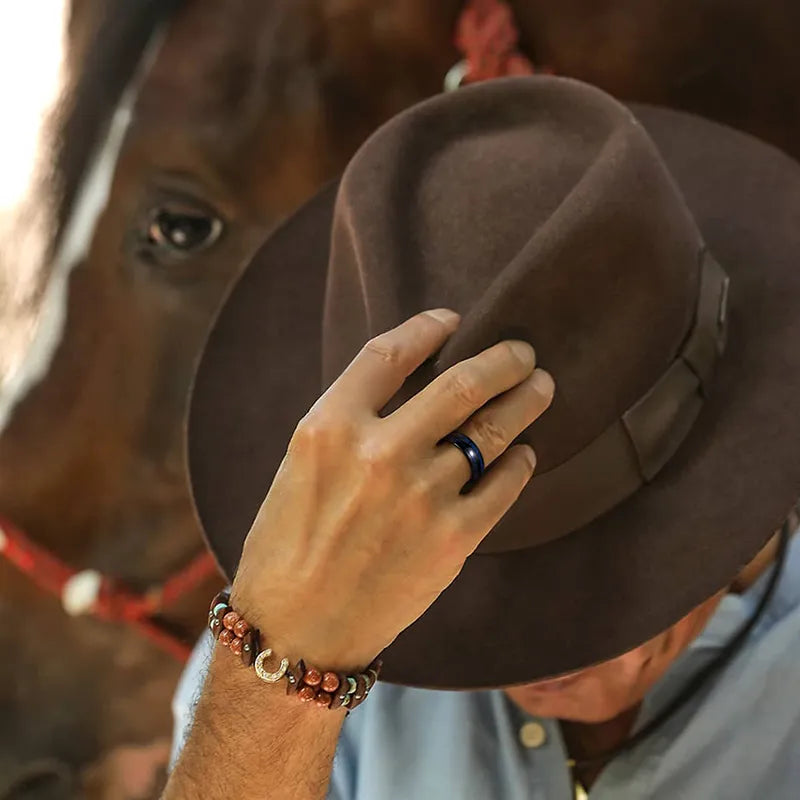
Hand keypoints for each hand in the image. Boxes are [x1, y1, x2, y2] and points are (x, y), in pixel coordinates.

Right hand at [232, 309, 554, 670]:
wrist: (297, 629)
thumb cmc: (288, 546)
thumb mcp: (301, 466)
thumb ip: (351, 423)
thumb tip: (412, 390)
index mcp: (329, 427)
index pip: (390, 353)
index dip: (427, 328)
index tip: (452, 320)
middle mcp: (378, 453)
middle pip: (461, 383)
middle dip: (503, 359)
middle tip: (523, 352)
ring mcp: (420, 496)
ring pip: (492, 431)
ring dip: (525, 402)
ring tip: (541, 388)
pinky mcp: (452, 539)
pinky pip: (503, 485)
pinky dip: (520, 463)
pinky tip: (524, 454)